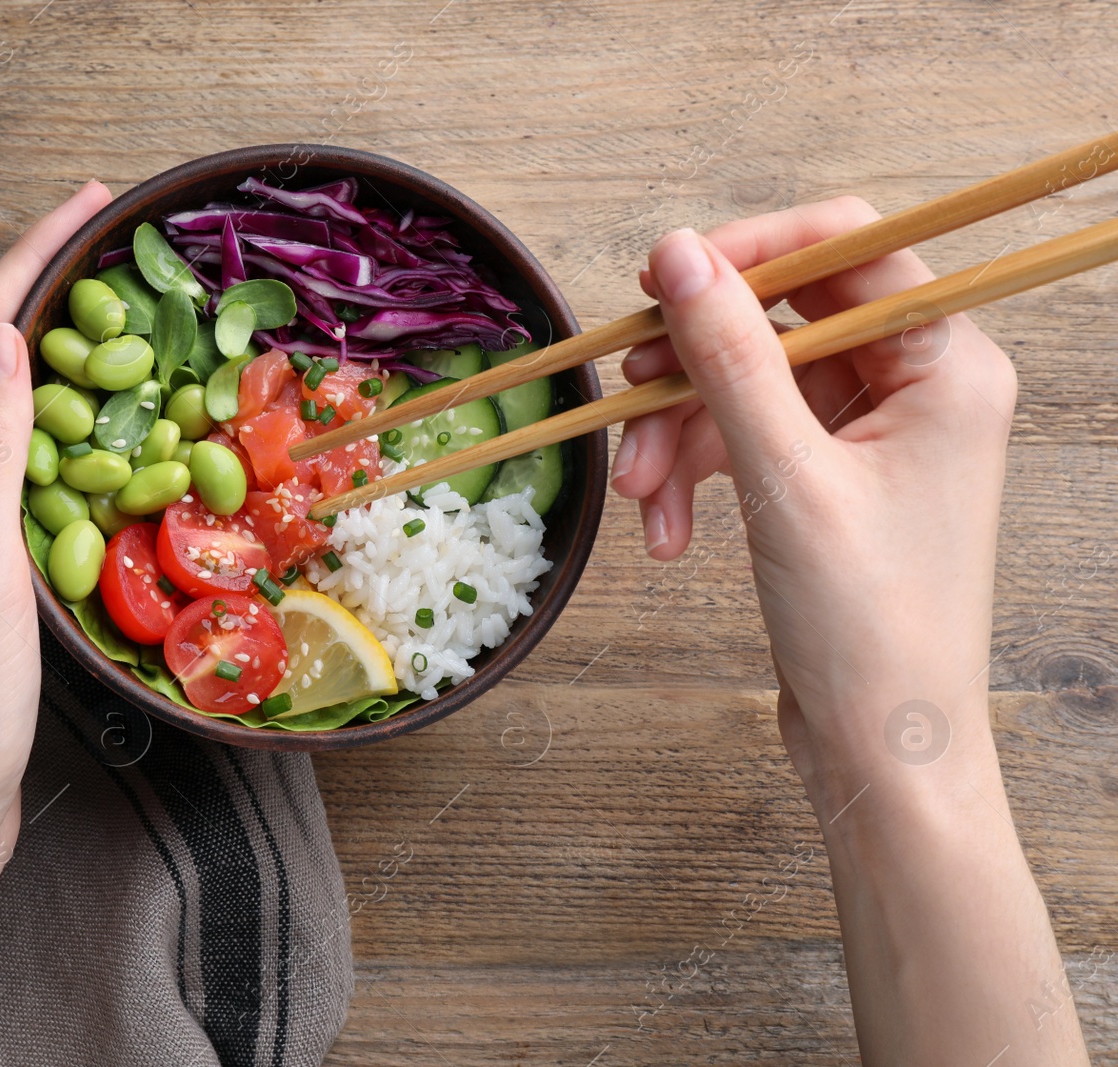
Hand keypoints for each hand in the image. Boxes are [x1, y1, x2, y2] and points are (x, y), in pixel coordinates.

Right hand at [613, 202, 1087, 1064]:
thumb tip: (678, 251)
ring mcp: (872, 434)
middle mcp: (916, 385)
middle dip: (693, 367)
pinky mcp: (830, 480)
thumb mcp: (784, 479)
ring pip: (749, 385)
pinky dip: (695, 475)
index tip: (663, 280)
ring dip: (679, 434)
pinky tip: (664, 532)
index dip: (748, 254)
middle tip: (626, 393)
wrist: (881, 750)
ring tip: (637, 498)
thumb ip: (729, 356)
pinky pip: (745, 440)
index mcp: (945, 364)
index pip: (845, 247)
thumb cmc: (869, 625)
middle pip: (782, 320)